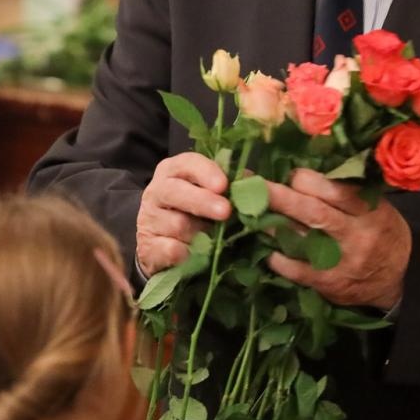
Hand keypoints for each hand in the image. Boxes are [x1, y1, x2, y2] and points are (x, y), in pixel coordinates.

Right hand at [137, 152, 231, 275]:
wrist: (166, 248)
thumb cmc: (198, 214)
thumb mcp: (218, 196)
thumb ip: (241, 191)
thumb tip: (271, 196)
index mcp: (175, 171)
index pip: (187, 163)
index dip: (205, 171)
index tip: (223, 185)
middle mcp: (158, 191)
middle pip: (175, 191)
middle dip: (202, 201)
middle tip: (225, 212)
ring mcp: (150, 219)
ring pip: (176, 224)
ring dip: (200, 234)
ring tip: (215, 240)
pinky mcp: (148, 247)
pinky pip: (168, 249)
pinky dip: (184, 254)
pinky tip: (194, 256)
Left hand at [265, 168, 411, 310]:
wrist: (396, 281)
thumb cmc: (380, 233)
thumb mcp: (375, 208)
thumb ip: (346, 193)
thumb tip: (302, 172)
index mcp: (370, 212)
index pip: (338, 191)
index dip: (309, 180)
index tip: (291, 173)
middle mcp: (357, 236)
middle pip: (314, 213)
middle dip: (280, 196)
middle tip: (253, 184)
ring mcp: (342, 262)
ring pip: (302, 240)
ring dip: (273, 224)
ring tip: (250, 211)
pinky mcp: (330, 283)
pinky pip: (299, 270)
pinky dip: (280, 259)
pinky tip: (268, 250)